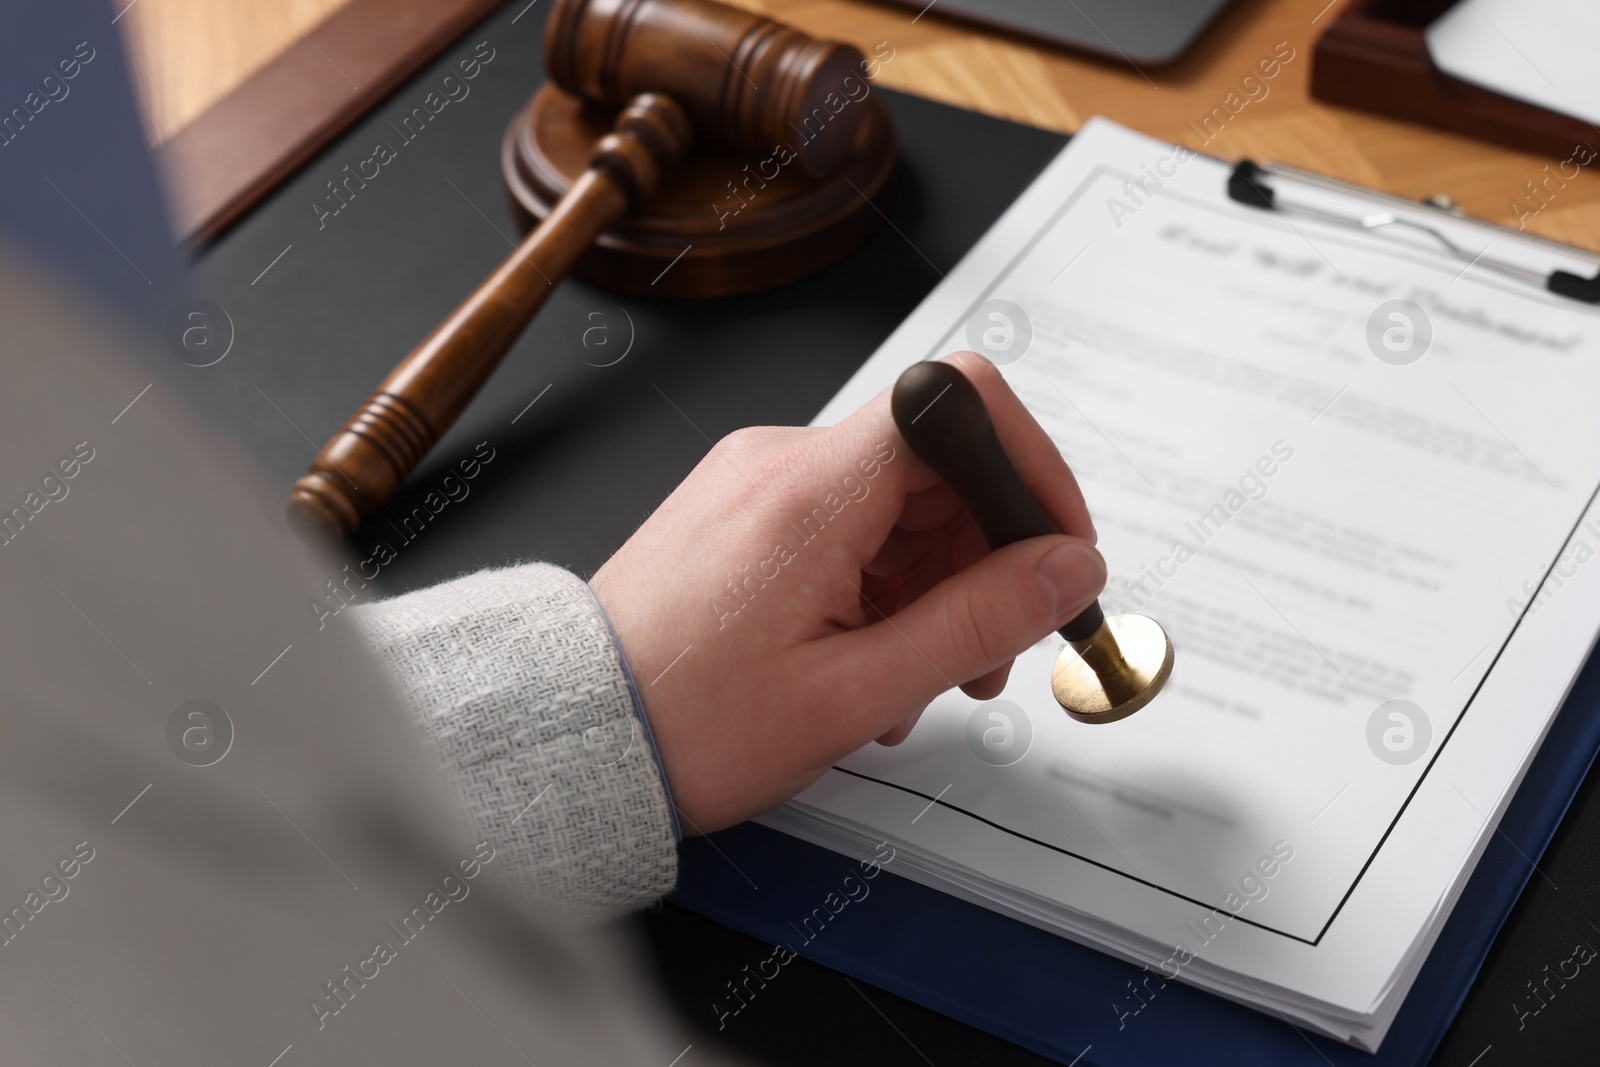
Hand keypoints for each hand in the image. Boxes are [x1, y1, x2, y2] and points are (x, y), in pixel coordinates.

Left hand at [590, 352, 1104, 832]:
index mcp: (811, 491)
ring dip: (935, 584)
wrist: (574, 736)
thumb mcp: (855, 693)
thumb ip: (977, 623)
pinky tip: (869, 659)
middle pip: (938, 463)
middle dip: (987, 555)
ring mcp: (757, 481)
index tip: (1056, 548)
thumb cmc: (686, 724)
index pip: (960, 403)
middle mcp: (781, 461)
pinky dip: (882, 584)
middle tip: (988, 653)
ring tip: (915, 679)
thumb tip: (1069, 570)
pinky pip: (848, 523)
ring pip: (898, 501)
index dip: (1030, 468)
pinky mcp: (743, 510)